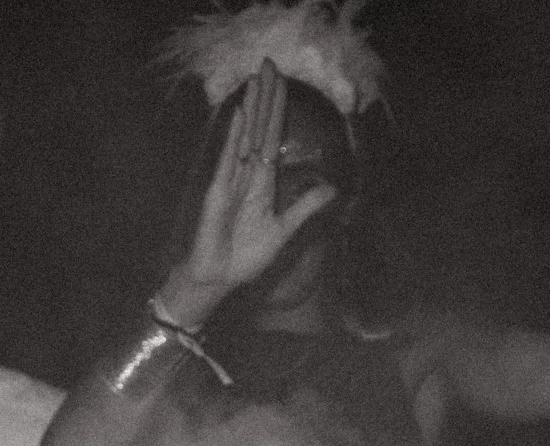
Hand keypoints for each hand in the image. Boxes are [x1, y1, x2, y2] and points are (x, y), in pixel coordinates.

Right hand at [157, 62, 338, 327]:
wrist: (218, 278)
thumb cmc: (243, 257)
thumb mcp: (283, 230)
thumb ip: (305, 207)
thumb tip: (332, 188)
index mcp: (261, 181)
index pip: (272, 136)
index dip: (278, 109)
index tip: (281, 81)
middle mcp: (246, 174)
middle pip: (259, 127)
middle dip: (265, 96)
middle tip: (270, 61)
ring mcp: (230, 180)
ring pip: (245, 135)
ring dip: (252, 107)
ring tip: (257, 77)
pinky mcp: (218, 192)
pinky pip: (228, 161)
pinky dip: (235, 137)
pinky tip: (241, 114)